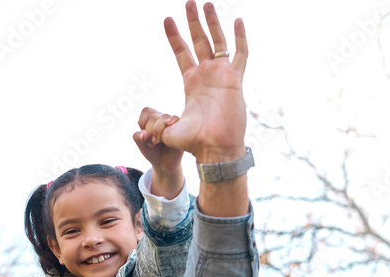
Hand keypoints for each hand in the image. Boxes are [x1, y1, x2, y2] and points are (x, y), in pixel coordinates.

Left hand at [133, 108, 183, 197]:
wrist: (165, 165)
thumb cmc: (153, 152)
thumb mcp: (142, 146)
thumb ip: (138, 138)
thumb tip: (143, 134)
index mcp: (153, 118)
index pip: (147, 111)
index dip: (143, 122)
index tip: (144, 136)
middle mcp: (164, 119)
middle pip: (154, 116)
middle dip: (149, 130)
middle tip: (152, 143)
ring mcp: (174, 123)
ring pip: (165, 118)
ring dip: (157, 131)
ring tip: (157, 142)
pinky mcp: (182, 129)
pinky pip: (176, 121)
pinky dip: (167, 131)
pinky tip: (165, 141)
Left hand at [159, 1, 247, 162]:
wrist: (216, 149)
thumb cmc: (195, 143)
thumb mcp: (169, 131)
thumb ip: (158, 124)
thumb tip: (148, 126)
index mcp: (191, 82)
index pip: (182, 53)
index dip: (175, 37)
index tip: (167, 19)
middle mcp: (207, 75)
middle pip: (199, 41)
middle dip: (193, 22)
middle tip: (189, 2)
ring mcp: (222, 75)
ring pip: (218, 42)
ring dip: (212, 22)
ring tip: (206, 3)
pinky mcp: (235, 79)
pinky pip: (240, 54)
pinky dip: (240, 38)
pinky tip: (238, 20)